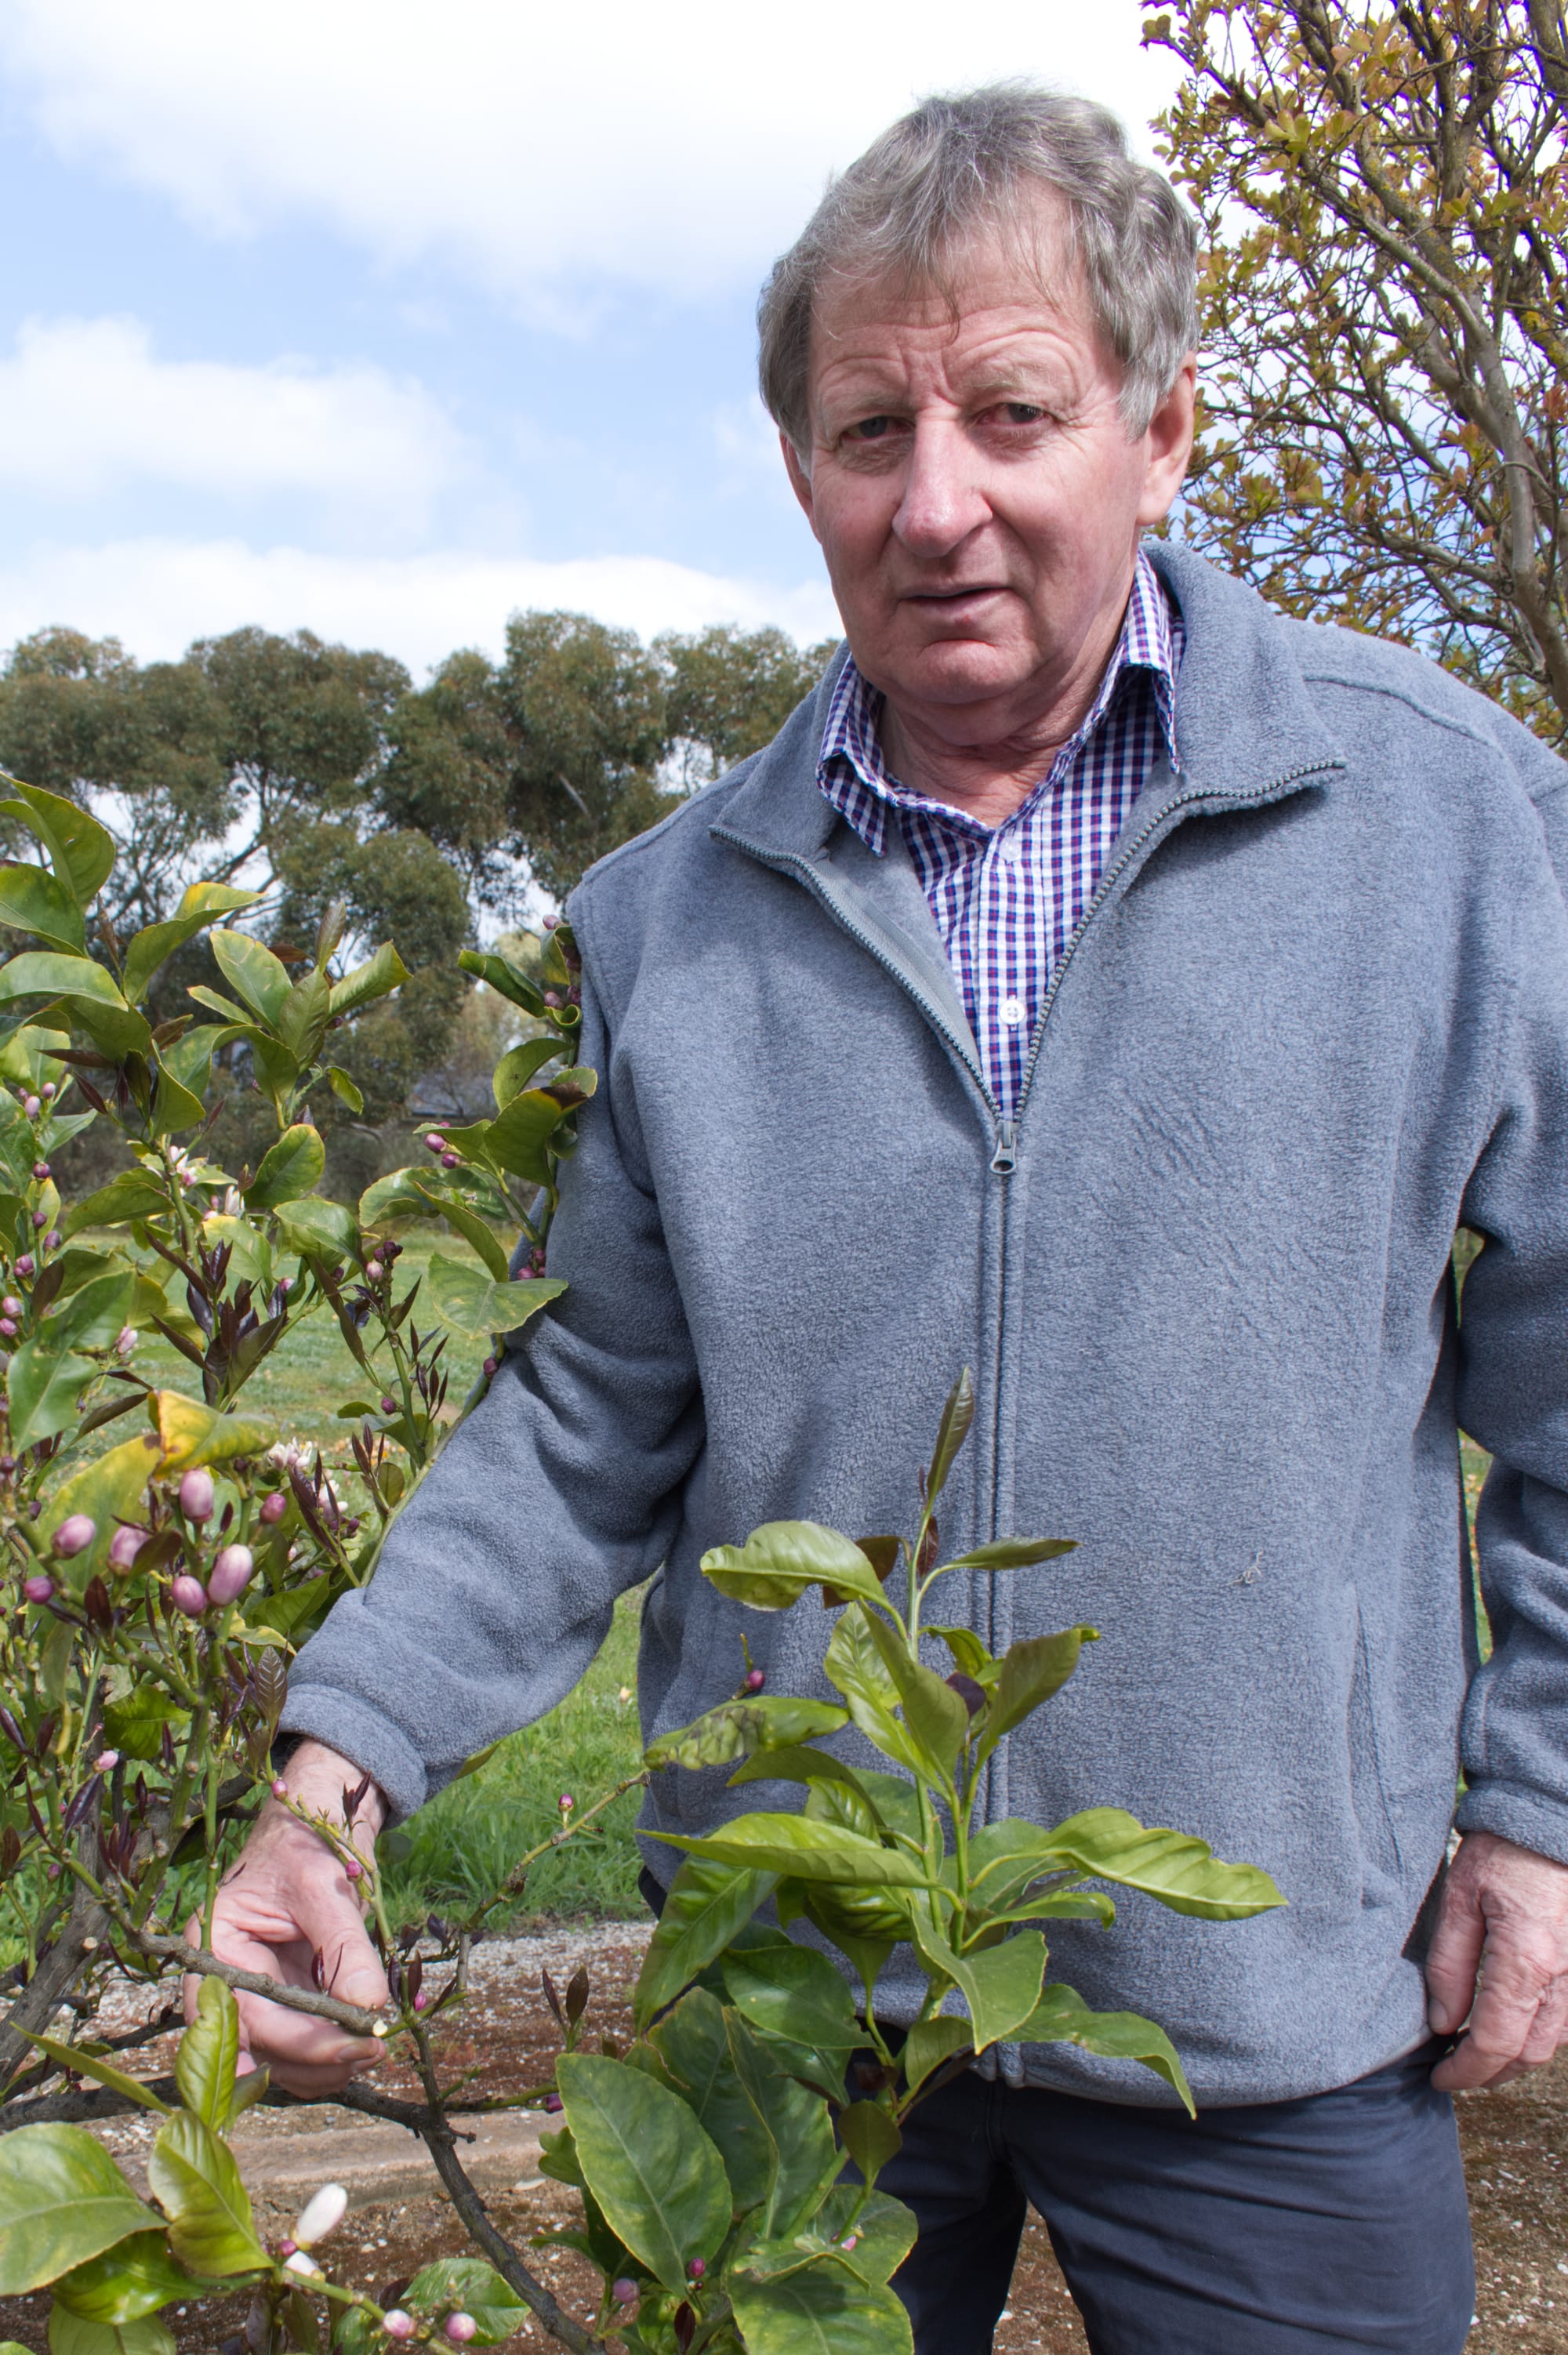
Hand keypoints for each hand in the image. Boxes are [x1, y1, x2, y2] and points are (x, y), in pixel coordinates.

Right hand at [185, 1739, 390, 2096]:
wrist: (316, 1826)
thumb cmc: (309, 1846)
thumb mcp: (326, 1888)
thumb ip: (345, 1948)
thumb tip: (369, 2008)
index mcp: (214, 1947)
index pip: (248, 2018)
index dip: (303, 2043)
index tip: (357, 2046)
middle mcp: (222, 1980)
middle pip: (258, 2051)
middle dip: (316, 2061)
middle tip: (374, 2050)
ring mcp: (250, 1994)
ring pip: (277, 2059)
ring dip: (323, 2067)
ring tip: (373, 2045)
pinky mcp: (279, 2001)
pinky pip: (295, 2046)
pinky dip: (327, 2055)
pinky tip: (360, 2040)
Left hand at [1427, 1830, 1567, 2090]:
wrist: (1547, 1821)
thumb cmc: (1502, 1852)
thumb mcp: (1459, 1899)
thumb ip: (1451, 1965)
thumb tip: (1442, 2023)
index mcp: (1528, 1960)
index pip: (1496, 2042)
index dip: (1467, 2070)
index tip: (1440, 2077)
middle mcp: (1565, 1977)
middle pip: (1530, 2053)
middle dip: (1491, 2074)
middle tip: (1454, 2073)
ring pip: (1554, 2042)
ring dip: (1517, 2057)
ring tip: (1477, 2053)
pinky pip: (1567, 2018)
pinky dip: (1540, 2034)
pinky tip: (1511, 2025)